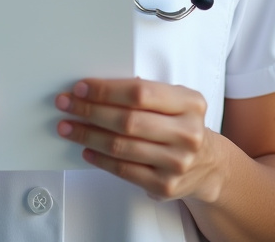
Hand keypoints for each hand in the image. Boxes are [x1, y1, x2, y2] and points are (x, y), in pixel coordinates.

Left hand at [55, 78, 222, 202]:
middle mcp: (187, 133)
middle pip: (127, 120)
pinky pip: (124, 170)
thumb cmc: (181, 124)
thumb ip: (145, 91)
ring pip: (121, 146)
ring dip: (88, 135)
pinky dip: (100, 159)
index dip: (106, 90)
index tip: (80, 88)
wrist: (208, 165)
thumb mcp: (175, 100)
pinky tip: (86, 149)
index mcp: (190, 103)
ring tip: (68, 127)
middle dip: (89, 111)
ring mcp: (177, 162)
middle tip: (66, 105)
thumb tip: (96, 88)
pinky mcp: (165, 186)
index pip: (139, 92)